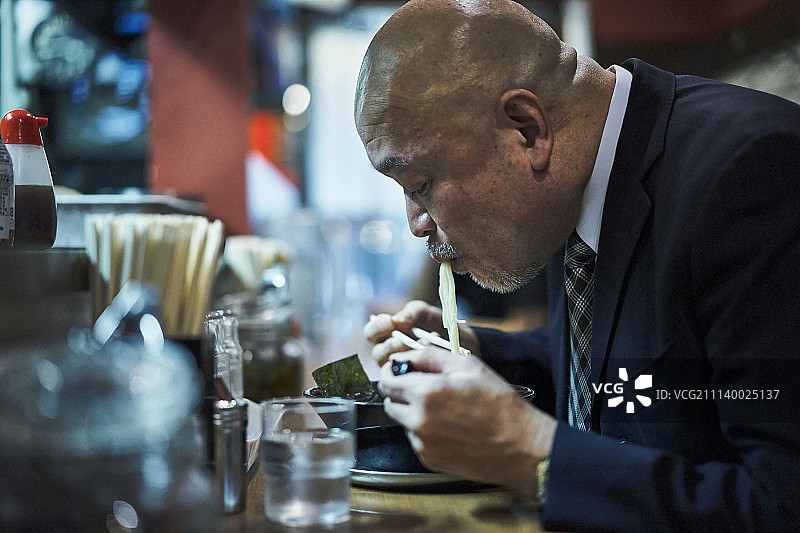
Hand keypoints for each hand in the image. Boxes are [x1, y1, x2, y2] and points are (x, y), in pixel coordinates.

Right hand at [363, 300, 479, 364]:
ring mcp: (401, 369)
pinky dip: (421, 362)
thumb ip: (411, 314)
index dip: (376, 327)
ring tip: (424, 343)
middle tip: (402, 340)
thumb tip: (397, 321)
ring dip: (406, 354)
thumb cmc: (439, 326)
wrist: (464, 343)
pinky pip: (410, 375)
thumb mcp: (426, 314)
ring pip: (392, 366)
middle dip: (390, 345)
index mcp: (387, 335)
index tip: (389, 322)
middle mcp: (390, 354)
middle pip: (378, 353)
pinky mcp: (414, 381)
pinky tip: (433, 352)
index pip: (371, 332)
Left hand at [378, 347, 554, 496]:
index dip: (390, 373)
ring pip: (402, 422)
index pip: (386, 381)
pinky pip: (416, 440)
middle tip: (425, 387)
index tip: (399, 370)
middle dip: (400, 392)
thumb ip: (428, 357)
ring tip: (444, 409)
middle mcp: (418, 420)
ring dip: (413, 412)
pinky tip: (450, 427)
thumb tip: (401, 358)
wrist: (520, 446)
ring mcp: (422, 443)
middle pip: (390, 402)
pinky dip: (425, 431)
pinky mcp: (429, 459)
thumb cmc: (498, 403)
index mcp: (425, 392)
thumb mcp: (467, 365)